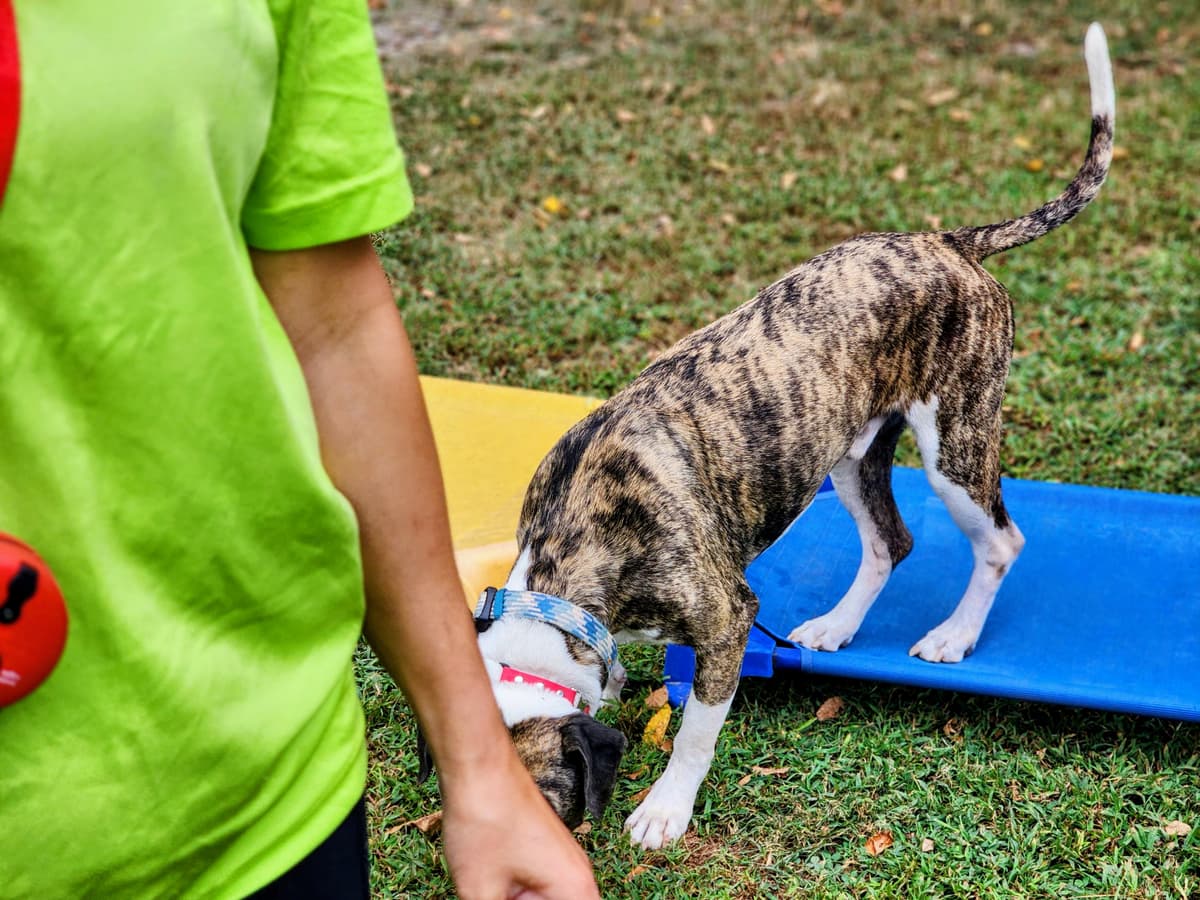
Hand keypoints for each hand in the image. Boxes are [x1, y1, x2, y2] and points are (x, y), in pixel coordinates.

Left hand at [441, 752, 598, 899]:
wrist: (478, 767)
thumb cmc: (485, 820)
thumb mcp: (480, 892)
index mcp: (575, 892)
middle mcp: (577, 879)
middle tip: (495, 895)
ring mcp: (561, 866)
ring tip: (491, 887)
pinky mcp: (543, 858)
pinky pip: (539, 894)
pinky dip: (518, 899)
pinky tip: (491, 889)